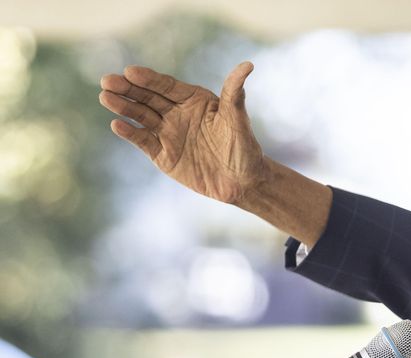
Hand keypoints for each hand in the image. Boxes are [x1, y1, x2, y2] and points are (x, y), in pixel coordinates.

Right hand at [99, 62, 265, 203]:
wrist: (241, 182)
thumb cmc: (243, 147)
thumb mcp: (238, 119)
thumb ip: (235, 93)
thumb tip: (247, 65)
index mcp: (194, 100)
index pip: (167, 86)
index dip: (149, 79)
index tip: (131, 71)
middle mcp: (177, 113)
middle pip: (148, 98)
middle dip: (128, 89)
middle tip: (107, 80)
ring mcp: (168, 133)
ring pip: (141, 116)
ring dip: (123, 107)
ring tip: (105, 97)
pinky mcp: (162, 154)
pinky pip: (143, 141)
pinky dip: (130, 133)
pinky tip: (116, 124)